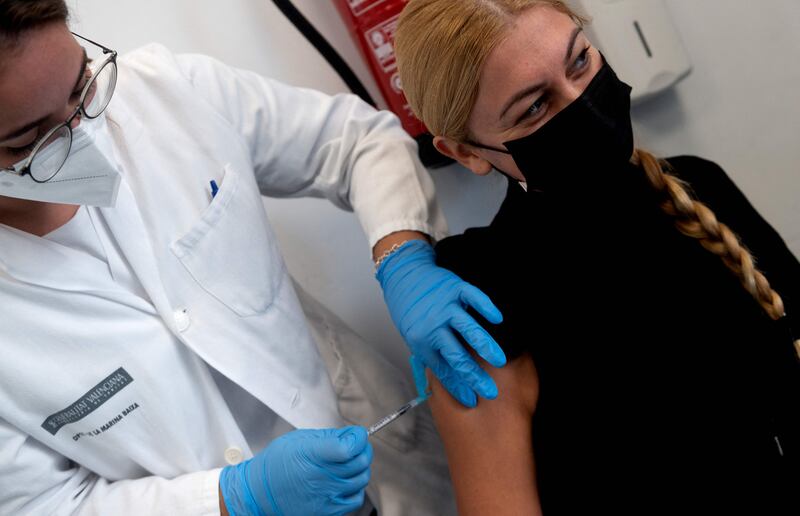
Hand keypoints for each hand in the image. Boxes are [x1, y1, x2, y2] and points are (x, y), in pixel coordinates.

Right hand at [219, 426, 371, 515]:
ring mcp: (325, 497)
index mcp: (312, 455)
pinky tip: (344, 481)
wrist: (260, 493)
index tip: (357, 434)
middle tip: (355, 445)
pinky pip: (356, 498)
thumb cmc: (277, 464)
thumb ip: (329, 437)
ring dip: (359, 468)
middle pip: (360, 462)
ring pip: (361, 479)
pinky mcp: (328, 511)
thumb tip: (353, 434)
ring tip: (347, 464)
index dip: (358, 437)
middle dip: (362, 449)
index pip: (349, 447)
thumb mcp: (299, 439)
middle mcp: (321, 478)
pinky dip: (355, 488)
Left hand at [377, 239, 505, 406]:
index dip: (458, 387)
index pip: (442, 370)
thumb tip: (451, 382)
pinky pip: (473, 298)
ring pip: (467, 329)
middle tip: (490, 391)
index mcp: (422, 342)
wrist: (405, 277)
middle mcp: (433, 326)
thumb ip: (434, 356)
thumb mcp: (416, 337)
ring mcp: (445, 307)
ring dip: (484, 346)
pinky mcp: (455, 288)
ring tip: (499, 361)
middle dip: (474, 376)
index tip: (473, 400)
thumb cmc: (413, 311)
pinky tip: (497, 319)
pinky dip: (486, 307)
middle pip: (456, 356)